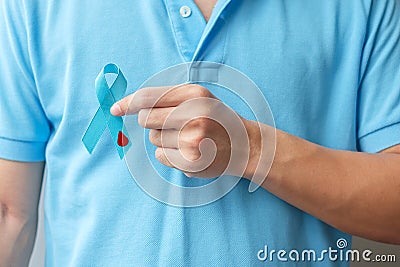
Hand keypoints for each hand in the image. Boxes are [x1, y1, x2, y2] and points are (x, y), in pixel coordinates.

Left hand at [111, 84, 259, 177]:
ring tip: (189, 139)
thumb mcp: (199, 98)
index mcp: (195, 94)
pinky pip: (161, 156)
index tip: (113, 109)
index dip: (127, 103)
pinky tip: (189, 152)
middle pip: (146, 119)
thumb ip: (167, 97)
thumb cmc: (216, 119)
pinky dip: (170, 156)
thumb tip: (128, 107)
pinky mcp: (191, 160)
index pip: (149, 97)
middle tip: (174, 124)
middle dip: (153, 122)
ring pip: (153, 139)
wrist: (245, 145)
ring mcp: (193, 139)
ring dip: (164, 140)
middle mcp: (194, 114)